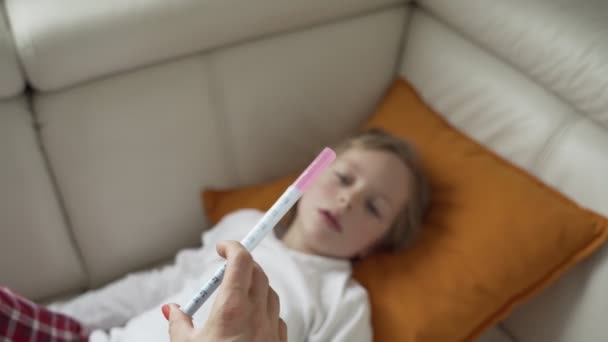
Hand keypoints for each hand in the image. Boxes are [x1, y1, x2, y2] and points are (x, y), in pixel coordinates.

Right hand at [164, 240, 286, 341]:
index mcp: (232, 308)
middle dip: (243, 264)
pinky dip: (265, 311)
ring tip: (235, 295)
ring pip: (270, 293)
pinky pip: (277, 317)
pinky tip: (250, 321)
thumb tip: (171, 309)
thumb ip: (178, 323)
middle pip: (258, 272)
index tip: (220, 248)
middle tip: (226, 268)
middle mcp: (257, 314)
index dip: (232, 247)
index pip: (241, 260)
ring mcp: (272, 329)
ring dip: (255, 286)